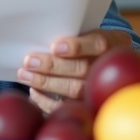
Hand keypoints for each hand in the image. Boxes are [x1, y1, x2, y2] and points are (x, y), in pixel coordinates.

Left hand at [17, 29, 133, 113]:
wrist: (113, 65)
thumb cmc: (93, 44)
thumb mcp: (91, 32)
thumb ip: (74, 34)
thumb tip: (42, 41)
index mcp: (114, 43)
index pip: (98, 44)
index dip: (77, 47)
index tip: (55, 47)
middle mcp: (110, 67)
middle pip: (82, 69)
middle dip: (52, 66)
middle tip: (29, 62)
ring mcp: (102, 89)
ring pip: (74, 89)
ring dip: (46, 82)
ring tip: (25, 75)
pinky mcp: (91, 105)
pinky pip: (69, 107)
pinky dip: (48, 101)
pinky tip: (34, 91)